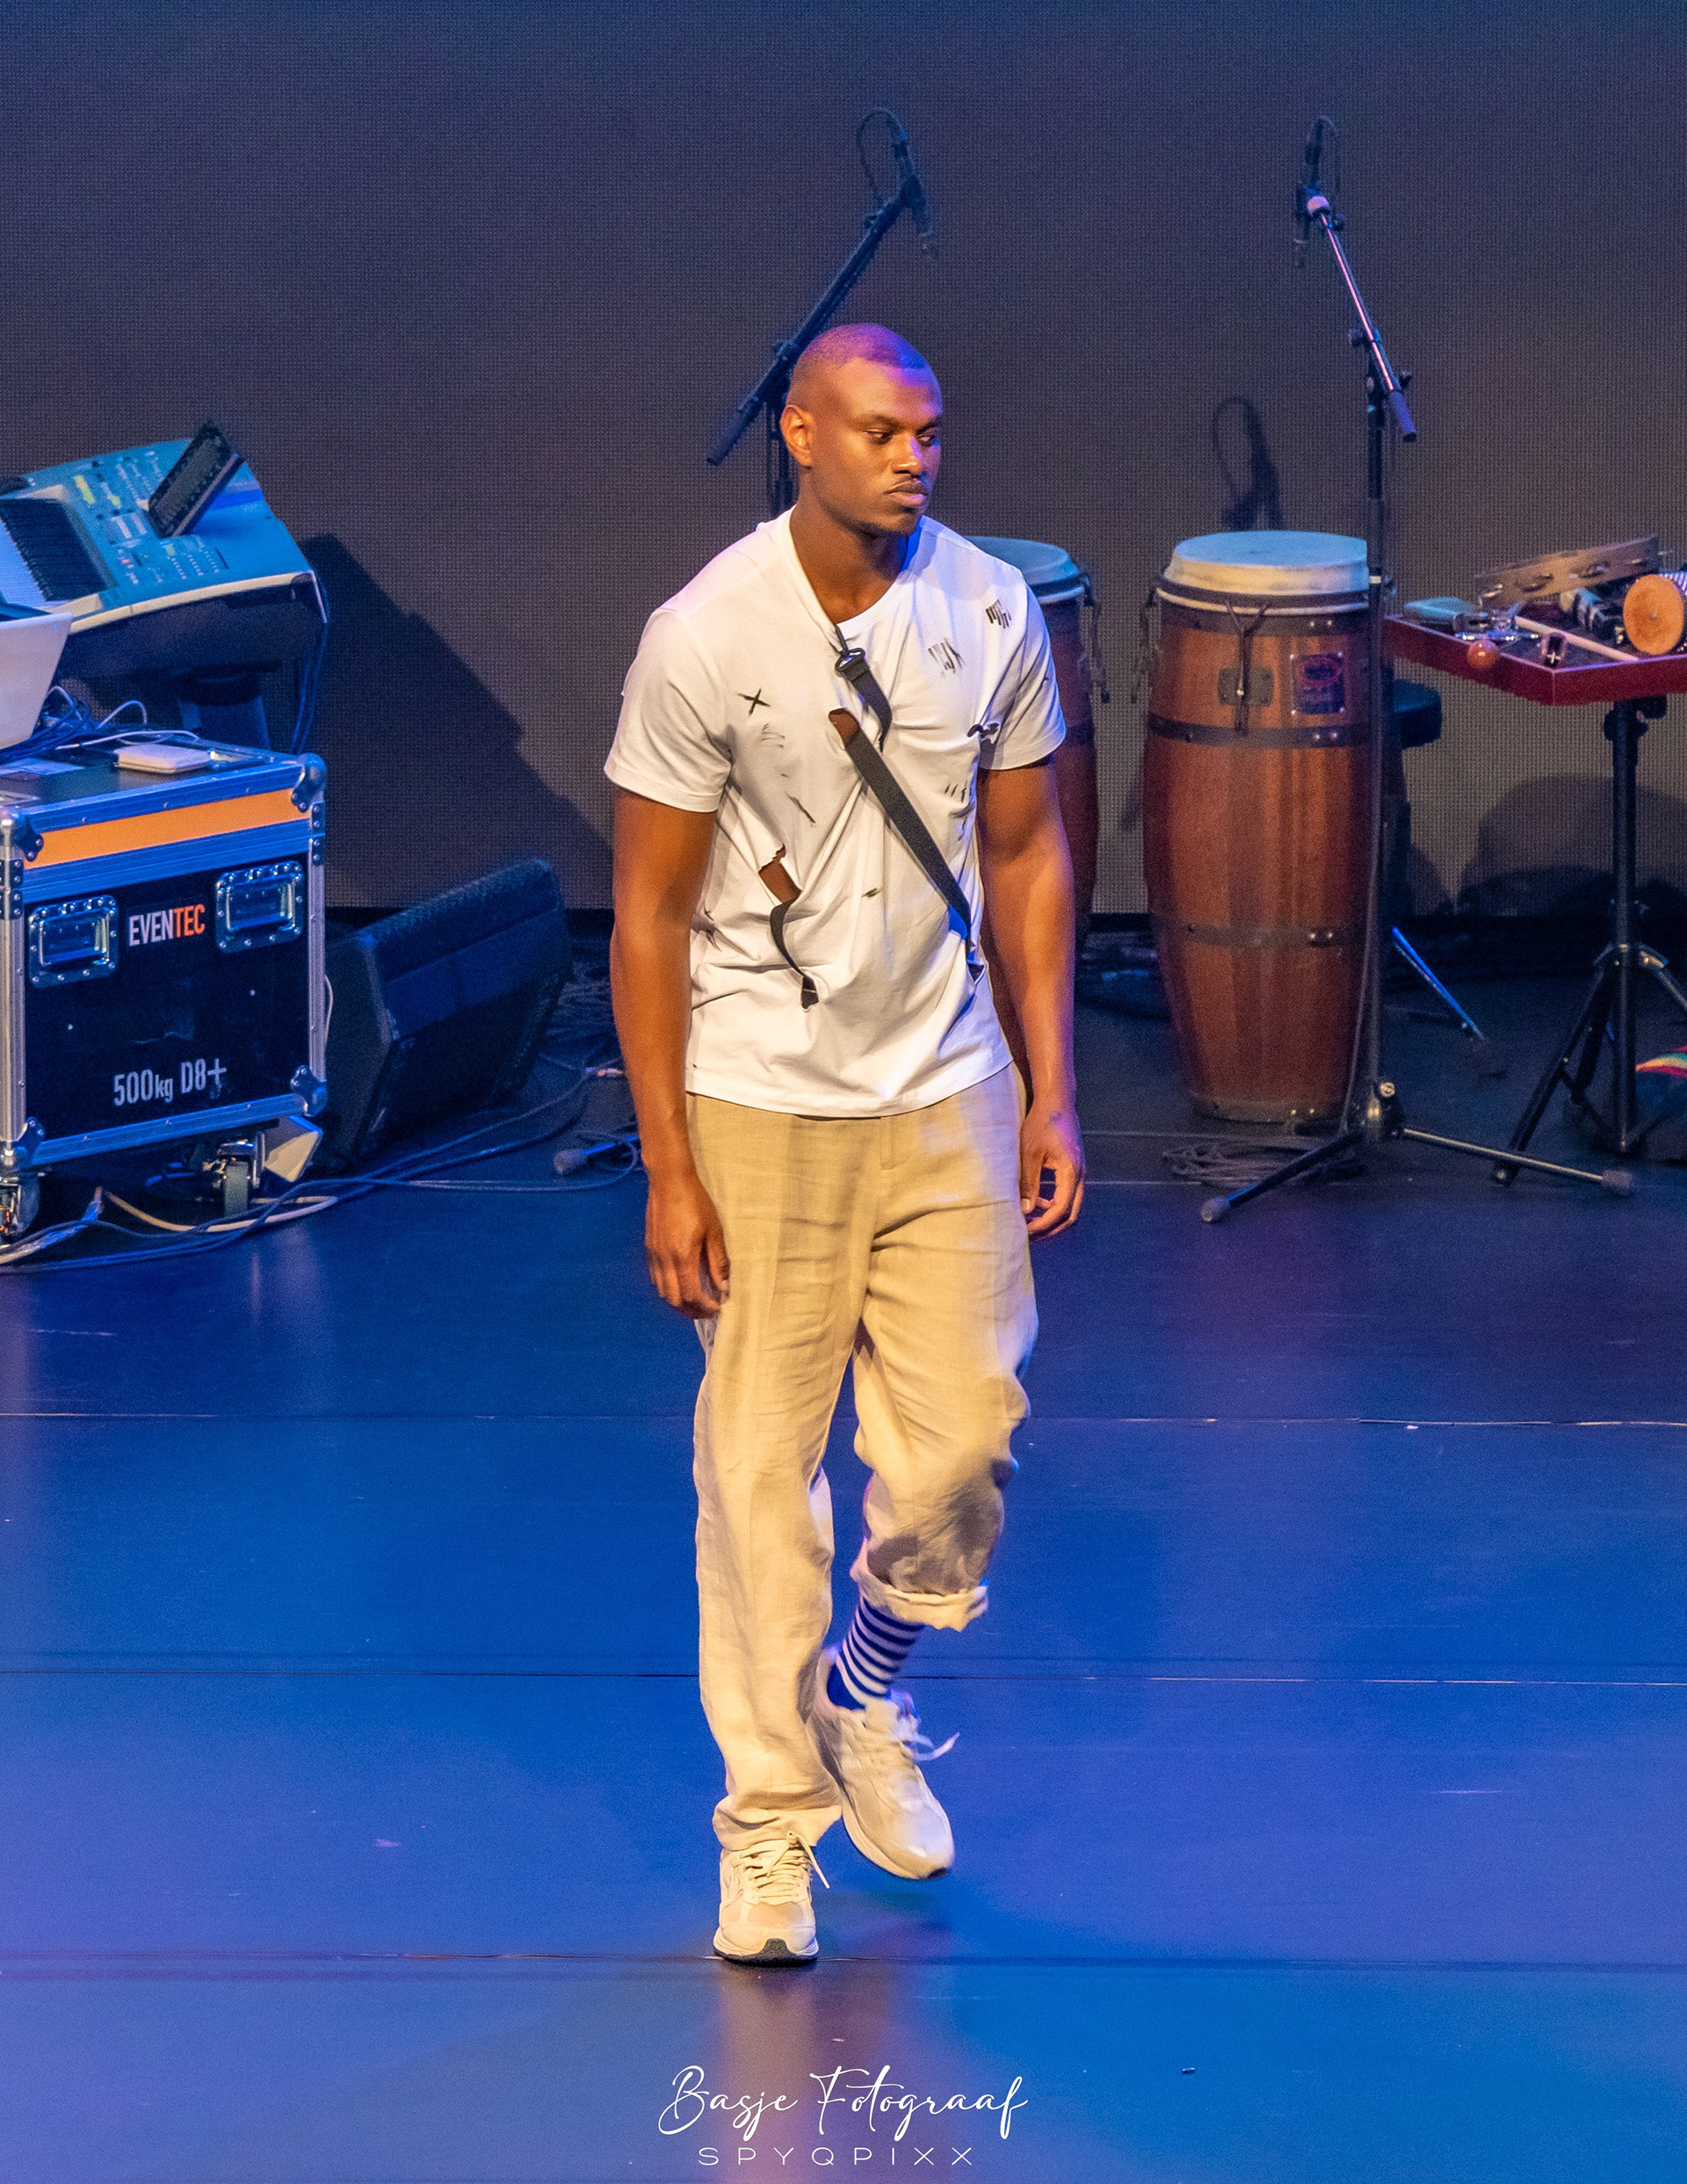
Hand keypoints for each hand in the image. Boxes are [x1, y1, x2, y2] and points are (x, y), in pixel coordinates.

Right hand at [644, 1165, 730, 1317]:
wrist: (669, 1181)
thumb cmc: (695, 1202)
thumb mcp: (714, 1231)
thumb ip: (718, 1262)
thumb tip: (724, 1287)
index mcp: (682, 1256)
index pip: (692, 1294)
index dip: (705, 1306)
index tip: (717, 1308)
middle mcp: (665, 1260)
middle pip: (674, 1300)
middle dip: (692, 1310)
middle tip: (708, 1310)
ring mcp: (654, 1255)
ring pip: (662, 1292)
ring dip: (679, 1301)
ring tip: (696, 1301)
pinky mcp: (649, 1249)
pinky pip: (656, 1279)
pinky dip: (668, 1288)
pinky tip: (680, 1284)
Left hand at [1020, 1097, 1084, 1239]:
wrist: (1057, 1101)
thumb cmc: (1041, 1123)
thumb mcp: (1029, 1153)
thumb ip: (1028, 1183)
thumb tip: (1025, 1211)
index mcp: (1071, 1172)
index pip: (1060, 1210)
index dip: (1042, 1224)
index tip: (1024, 1231)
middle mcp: (1080, 1174)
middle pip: (1071, 1214)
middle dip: (1050, 1228)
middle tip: (1029, 1235)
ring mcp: (1079, 1171)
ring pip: (1070, 1205)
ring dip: (1052, 1216)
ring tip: (1030, 1221)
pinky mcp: (1074, 1167)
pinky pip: (1068, 1194)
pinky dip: (1054, 1203)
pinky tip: (1037, 1202)